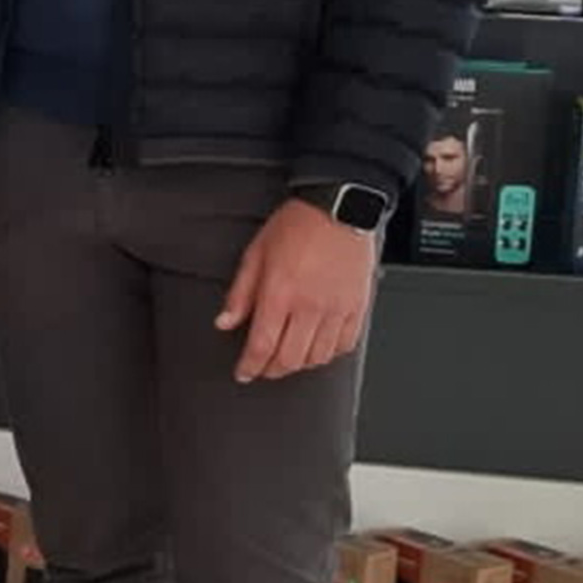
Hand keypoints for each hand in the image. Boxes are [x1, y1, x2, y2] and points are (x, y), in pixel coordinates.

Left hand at [218, 196, 376, 381]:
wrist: (339, 209)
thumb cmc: (297, 226)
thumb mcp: (255, 254)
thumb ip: (240, 293)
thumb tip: (225, 322)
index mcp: (280, 294)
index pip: (262, 345)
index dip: (250, 366)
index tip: (243, 373)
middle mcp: (310, 306)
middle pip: (290, 358)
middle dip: (272, 370)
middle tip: (262, 367)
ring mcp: (337, 309)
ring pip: (318, 357)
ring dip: (299, 364)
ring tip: (287, 358)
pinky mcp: (358, 307)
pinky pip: (345, 345)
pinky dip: (328, 353)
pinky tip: (317, 348)